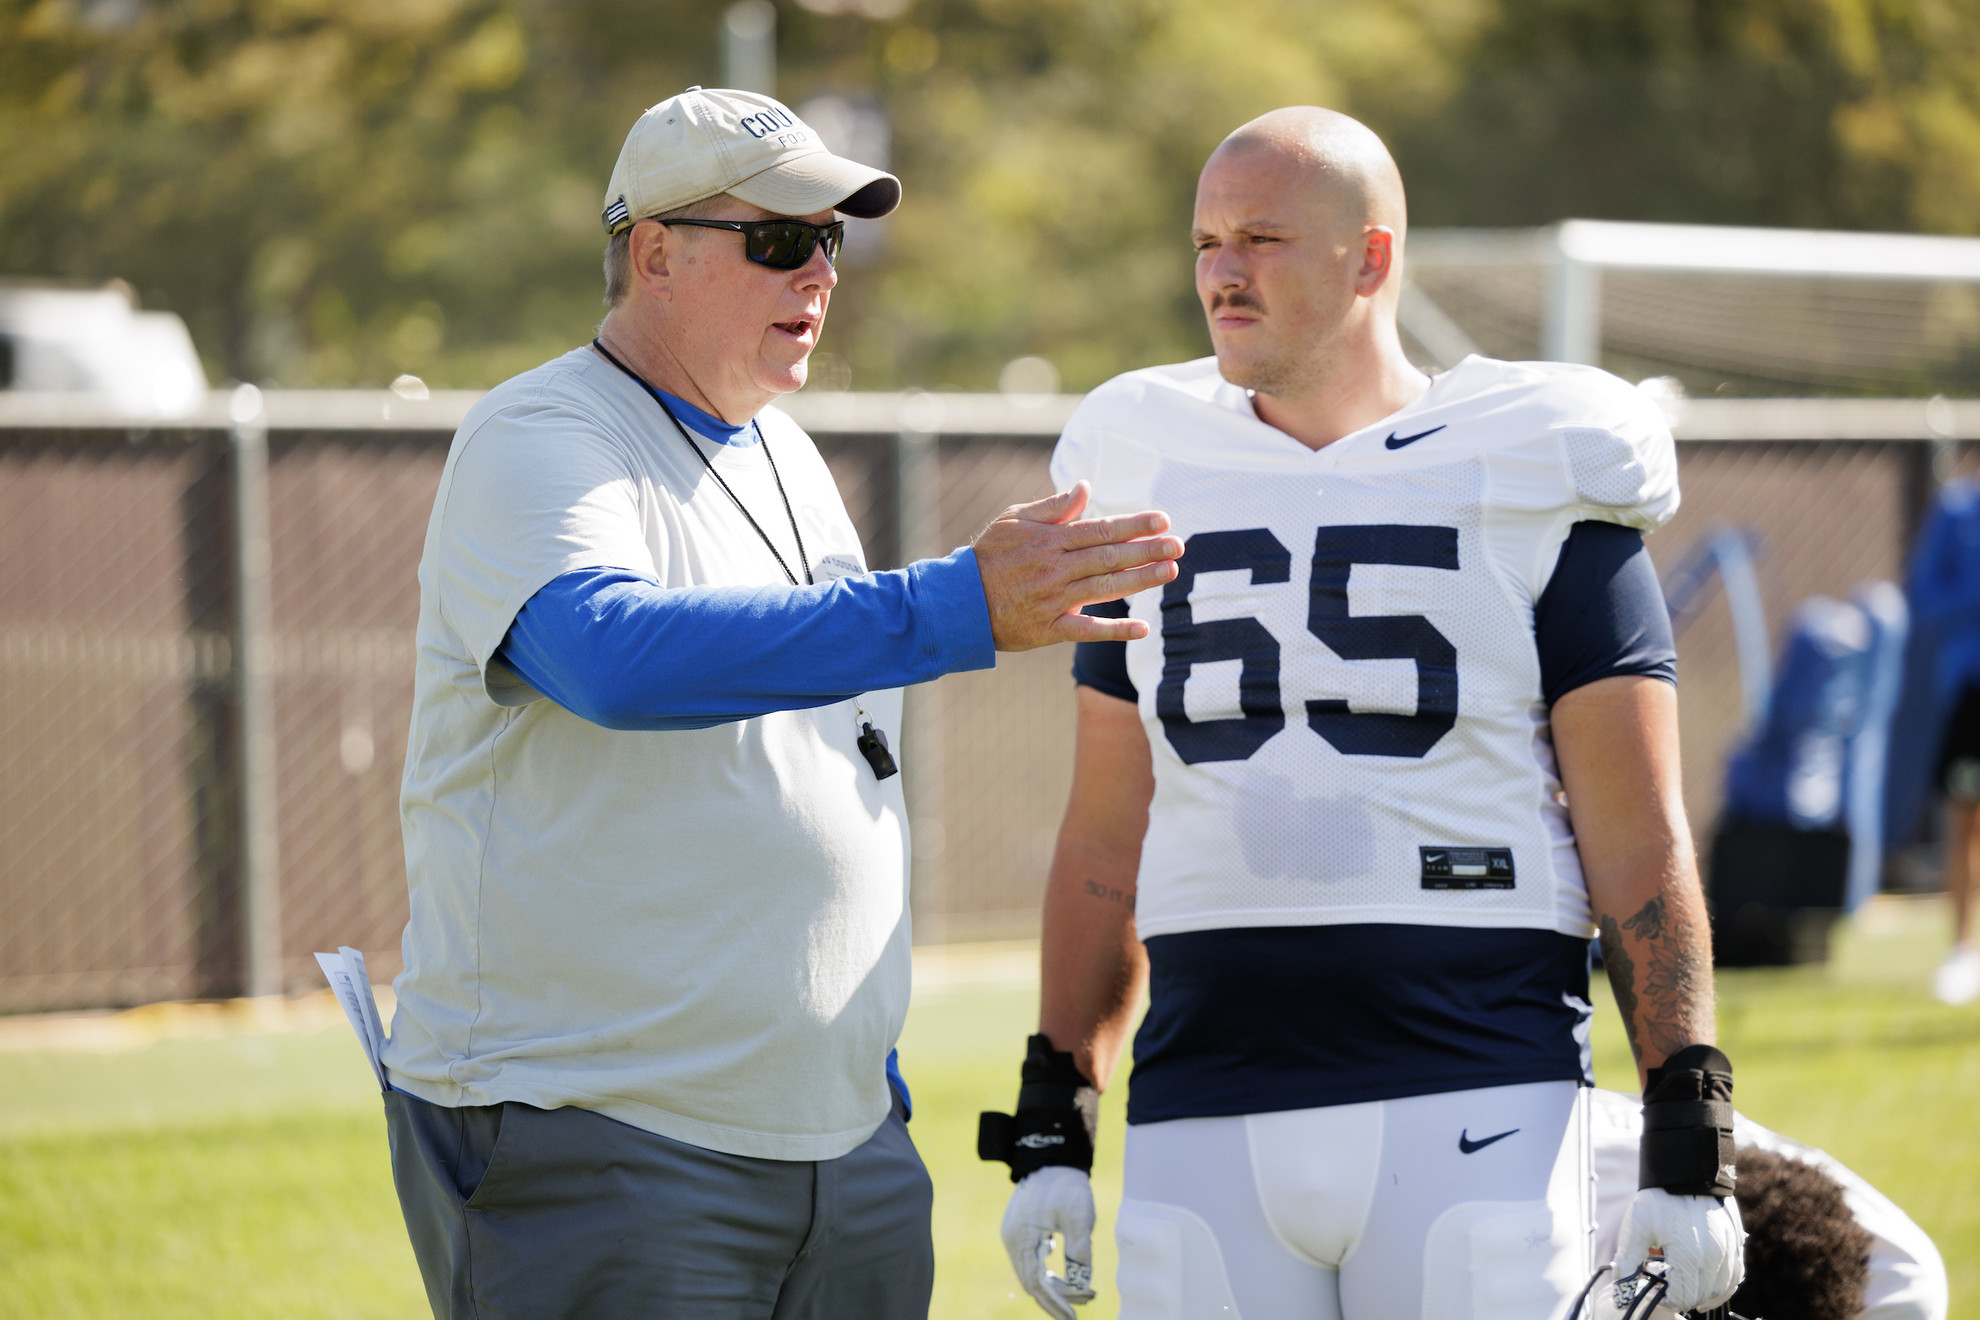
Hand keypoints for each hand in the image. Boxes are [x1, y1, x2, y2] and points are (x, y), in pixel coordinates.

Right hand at [971, 482, 1181, 650]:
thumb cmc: (990, 556)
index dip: (1134, 524)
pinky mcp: (1049, 629)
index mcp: (1050, 540)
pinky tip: (1142, 628)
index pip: (1100, 529)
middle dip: (1147, 550)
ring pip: (1104, 588)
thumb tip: (1086, 488)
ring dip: (1139, 580)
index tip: (1163, 520)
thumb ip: (1054, 506)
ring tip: (1169, 572)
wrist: (960, 602)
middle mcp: (1056, 568)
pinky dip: (1114, 630)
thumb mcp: (1015, 520)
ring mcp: (1054, 600)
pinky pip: (1086, 630)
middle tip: (1179, 545)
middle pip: (1109, 557)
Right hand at [1001, 1166, 1096, 1319]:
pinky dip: (1047, 1273)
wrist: (1051, 1159)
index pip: (1036, 1282)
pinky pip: (1030, 1262)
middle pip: (1030, 1282)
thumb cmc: (1066, 1185)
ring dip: (1053, 1287)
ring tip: (1079, 1293)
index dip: (1055, 1301)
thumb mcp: (1079, 1214)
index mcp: (1022, 1237)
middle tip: (1081, 1307)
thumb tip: (1082, 1282)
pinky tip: (1066, 1276)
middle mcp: (1012, 1240)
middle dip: (1055, 1298)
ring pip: (1030, 1273)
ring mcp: (1014, 1236)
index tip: (1073, 1315)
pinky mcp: (1019, 1232)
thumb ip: (1080, 1247)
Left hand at [1613, 1188, 1744, 1312]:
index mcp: (1688, 1256)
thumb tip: (1621, 1292)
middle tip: (1667, 1285)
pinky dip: (1722, 1286)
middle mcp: (1714, 1258)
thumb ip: (1628, 1263)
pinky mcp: (1736, 1244)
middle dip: (1681, 1296)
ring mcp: (1728, 1252)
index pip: (1680, 1297)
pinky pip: (1735, 1277)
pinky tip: (1708, 1283)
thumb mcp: (1635, 1228)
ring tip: (1685, 1288)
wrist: (1686, 1172)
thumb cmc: (1658, 1199)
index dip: (1665, 1298)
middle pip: (1700, 1296)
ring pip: (1720, 1291)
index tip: (1654, 1287)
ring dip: (1703, 1295)